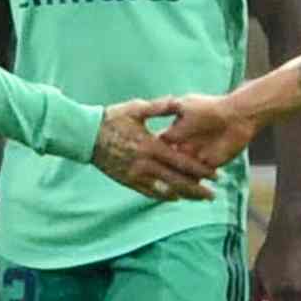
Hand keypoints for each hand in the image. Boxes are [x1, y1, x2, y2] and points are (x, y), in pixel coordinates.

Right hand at [88, 97, 227, 198]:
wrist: (84, 135)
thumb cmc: (111, 118)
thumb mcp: (136, 108)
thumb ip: (159, 107)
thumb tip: (177, 101)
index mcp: (151, 146)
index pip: (181, 162)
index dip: (200, 170)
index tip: (215, 176)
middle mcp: (144, 164)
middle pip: (176, 180)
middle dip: (196, 189)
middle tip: (213, 196)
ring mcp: (135, 174)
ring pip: (163, 189)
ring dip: (182, 194)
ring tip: (198, 199)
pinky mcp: (126, 180)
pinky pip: (147, 191)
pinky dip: (162, 196)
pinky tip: (173, 198)